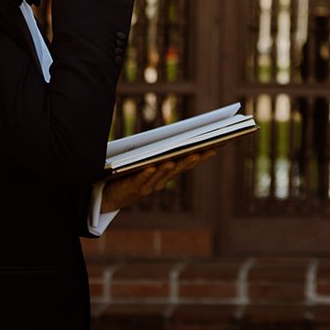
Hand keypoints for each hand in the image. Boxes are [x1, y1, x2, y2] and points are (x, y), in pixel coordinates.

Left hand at [99, 151, 216, 213]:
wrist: (116, 194)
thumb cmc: (135, 173)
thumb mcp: (151, 160)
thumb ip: (163, 151)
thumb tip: (177, 135)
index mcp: (167, 173)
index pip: (186, 163)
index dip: (200, 157)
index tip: (214, 148)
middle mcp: (161, 180)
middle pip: (177, 169)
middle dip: (188, 161)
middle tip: (201, 152)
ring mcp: (149, 185)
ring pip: (161, 175)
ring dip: (168, 168)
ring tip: (174, 160)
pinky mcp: (134, 186)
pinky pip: (141, 180)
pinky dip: (147, 174)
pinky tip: (151, 167)